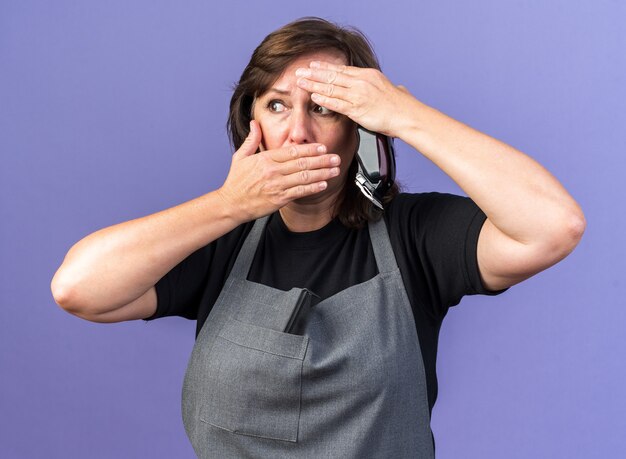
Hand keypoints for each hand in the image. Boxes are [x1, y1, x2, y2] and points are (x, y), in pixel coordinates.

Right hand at [217, 120, 340, 221]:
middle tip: (336, 157)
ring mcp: (277, 185)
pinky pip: (300, 192)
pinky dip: (313, 188)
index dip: (309, 149)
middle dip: (322, 160)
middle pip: (302, 163)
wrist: (231, 204)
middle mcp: (273, 171)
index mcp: (265, 159)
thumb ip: (251, 139)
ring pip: (304, 177)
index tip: (322, 147)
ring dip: (322, 173)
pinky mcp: (279, 199)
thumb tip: (254, 123)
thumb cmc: (236, 182)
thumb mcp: (240, 157)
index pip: (292, 151)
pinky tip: (323, 184)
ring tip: (335, 170)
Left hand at [295, 61, 415, 137]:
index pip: (342, 69)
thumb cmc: (401, 106)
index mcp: (368, 75)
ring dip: (314, 84)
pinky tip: (314, 96)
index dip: (326, 67)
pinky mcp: (357, 109)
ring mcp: (358, 95)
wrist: (407, 115)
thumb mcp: (393, 88)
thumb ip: (387, 88)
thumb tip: (396, 88)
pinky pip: (336, 103)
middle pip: (333, 75)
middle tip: (299, 71)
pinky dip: (324, 99)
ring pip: (331, 87)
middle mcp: (361, 82)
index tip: (313, 65)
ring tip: (300, 82)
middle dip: (314, 73)